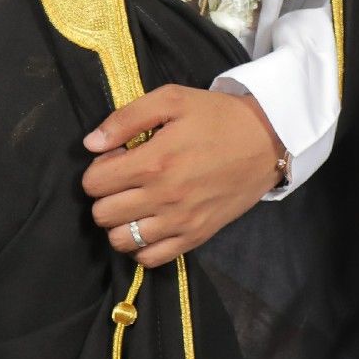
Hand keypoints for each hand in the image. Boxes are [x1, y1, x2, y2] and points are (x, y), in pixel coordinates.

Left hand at [81, 85, 283, 266]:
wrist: (267, 140)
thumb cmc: (217, 117)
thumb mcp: (172, 99)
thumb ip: (126, 118)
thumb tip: (91, 145)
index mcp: (154, 162)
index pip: (93, 183)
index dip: (98, 168)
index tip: (117, 158)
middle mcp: (164, 197)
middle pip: (101, 215)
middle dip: (105, 195)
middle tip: (125, 181)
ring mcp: (180, 222)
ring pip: (120, 240)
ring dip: (120, 222)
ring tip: (135, 204)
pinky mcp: (196, 236)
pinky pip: (151, 258)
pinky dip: (142, 246)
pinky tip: (150, 224)